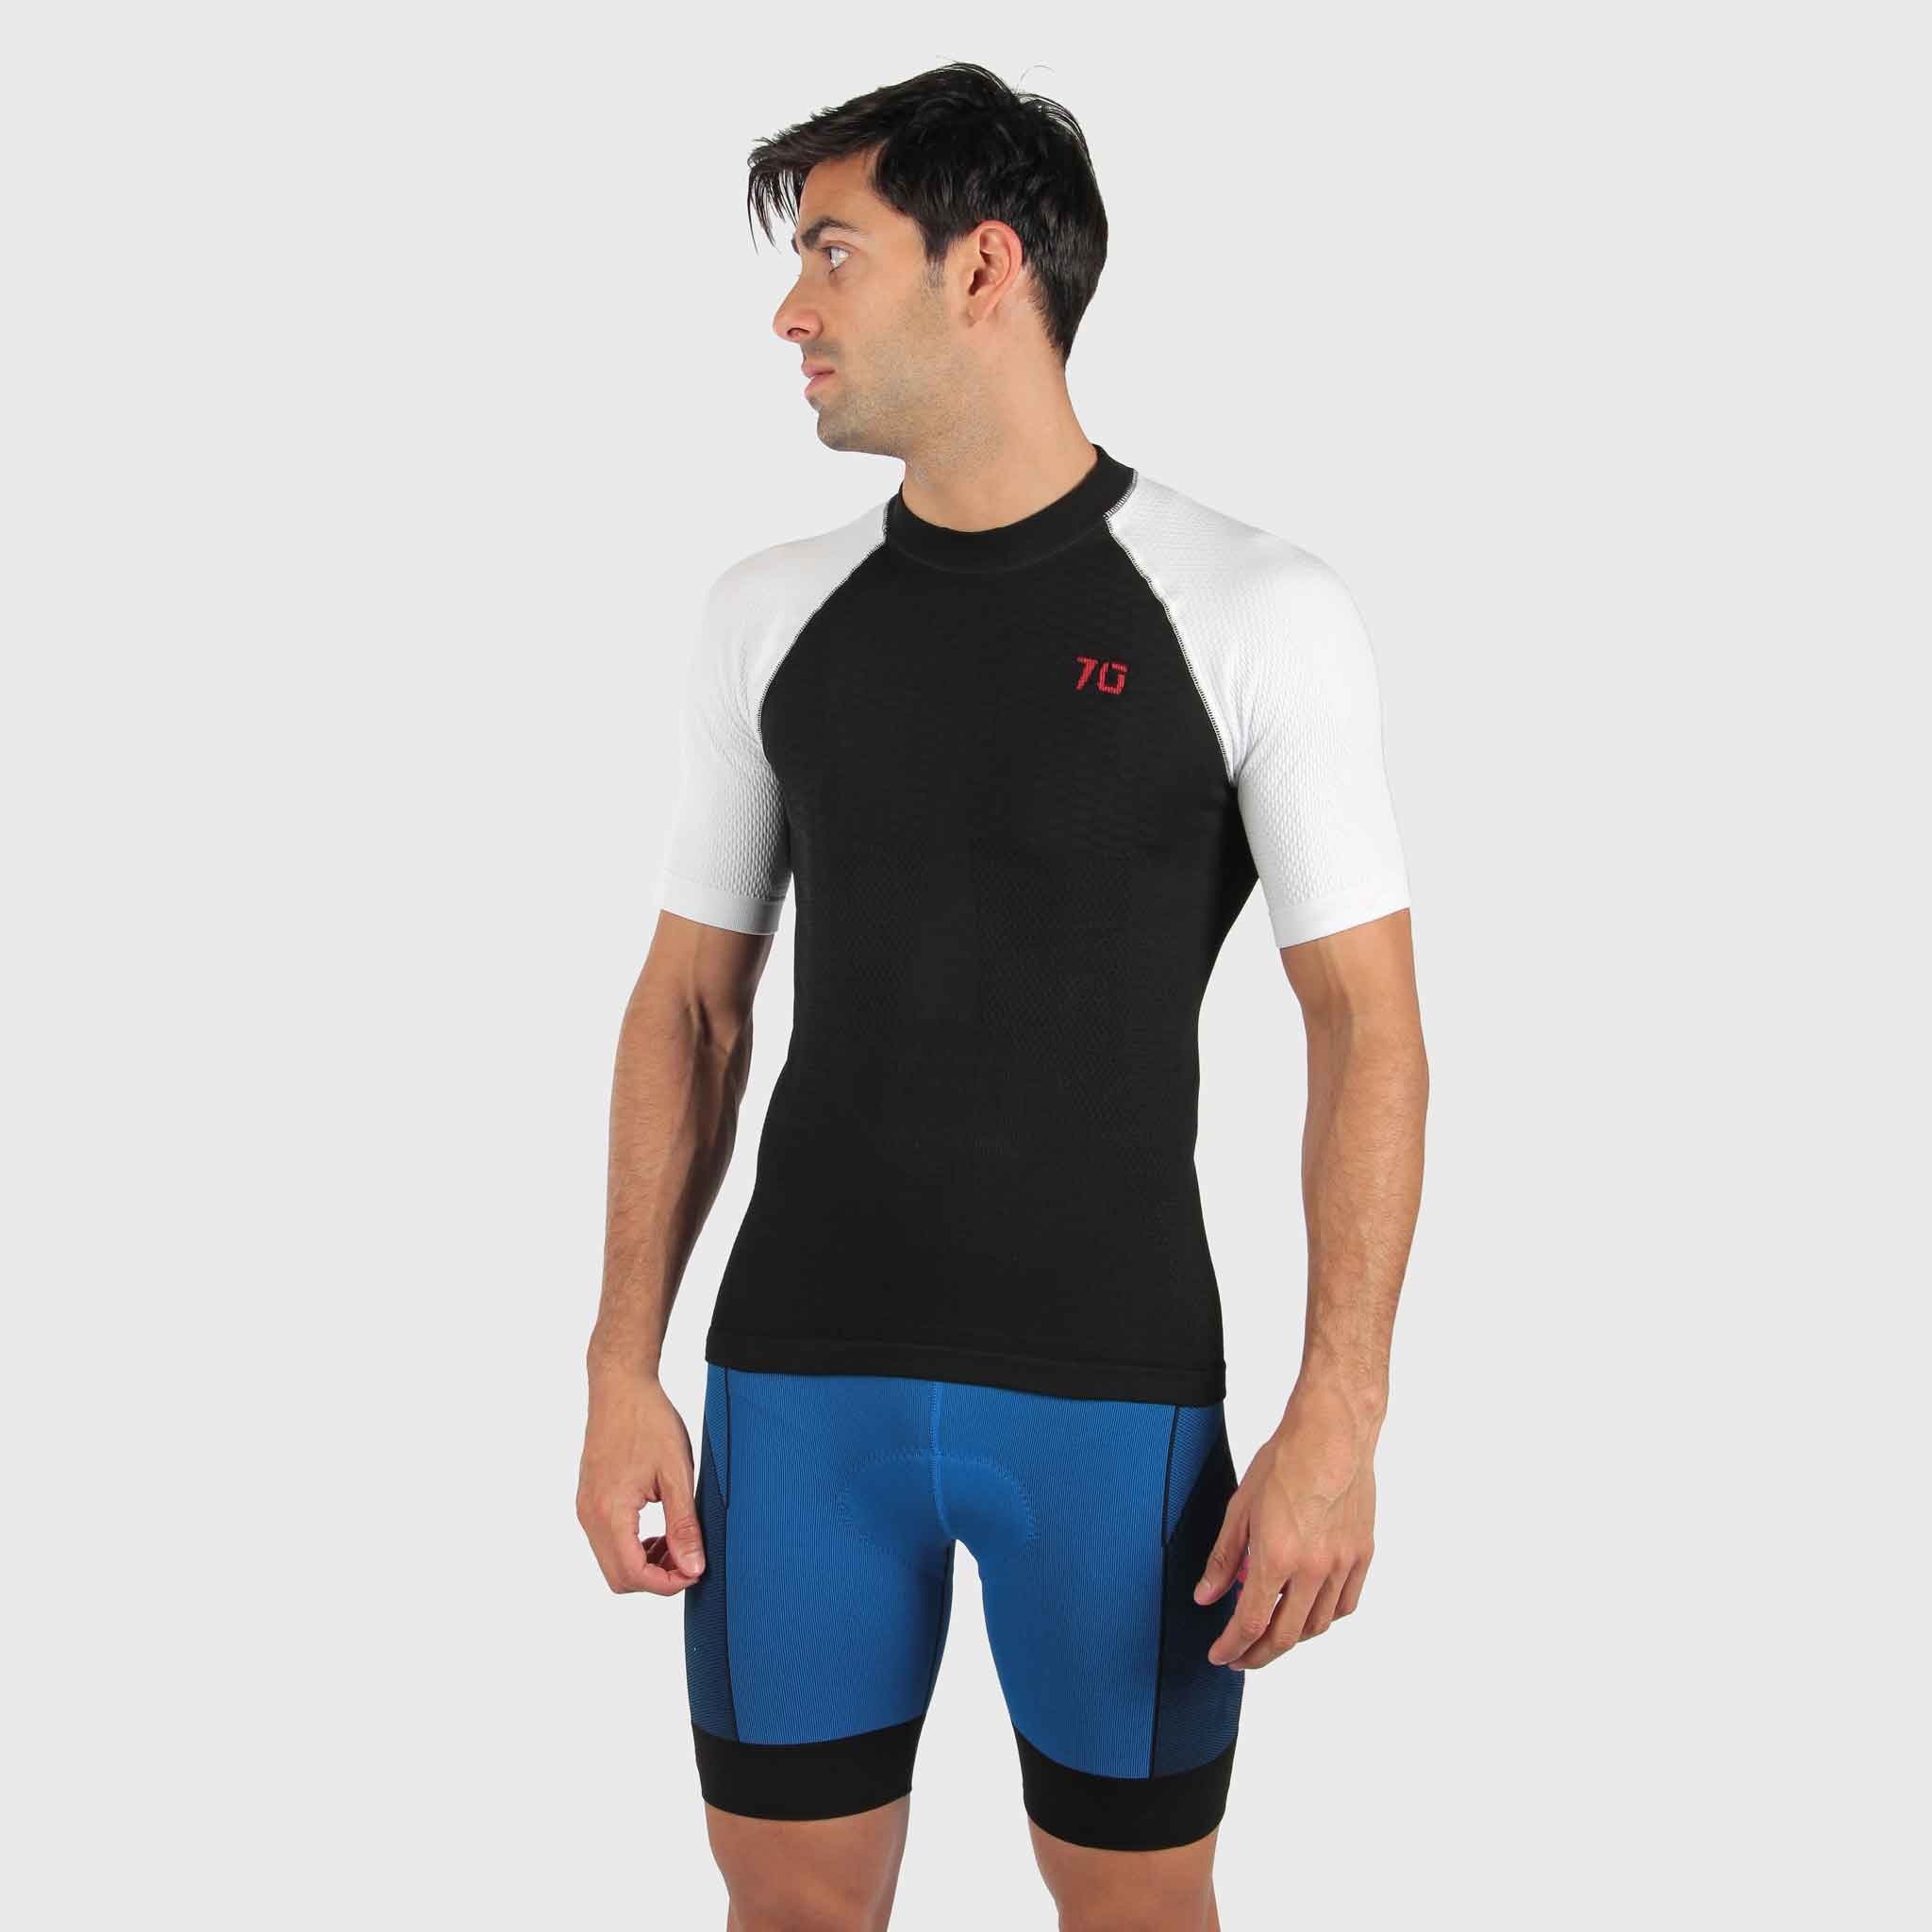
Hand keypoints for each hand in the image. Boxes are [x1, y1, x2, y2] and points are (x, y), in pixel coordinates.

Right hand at [576, 1367, 706, 1594]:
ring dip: (645, 1564)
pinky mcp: (588, 1500)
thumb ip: (683, 1525)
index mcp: (609, 1511)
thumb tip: (693, 1568)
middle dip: (656, 1579)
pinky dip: (633, 1547)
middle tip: (689, 1558)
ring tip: (677, 1543)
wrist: (620, 1386)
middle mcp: (589, 1516)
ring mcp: (585, 1508)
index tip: (696, 1569)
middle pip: (619, 1577)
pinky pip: (607, 1542)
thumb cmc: (649, 1421)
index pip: (633, 1574)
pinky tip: (658, 1530)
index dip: (667, 1583)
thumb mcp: (676, 1473)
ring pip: (611, 1562)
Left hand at [1194, 1376, 1379, 1668]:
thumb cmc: (1284, 1461)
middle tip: (1240, 1658)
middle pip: (1286, 1635)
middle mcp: (1313, 1567)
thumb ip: (1224, 1559)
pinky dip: (1324, 1617)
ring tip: (1270, 1633)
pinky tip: (1308, 1611)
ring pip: (1318, 1624)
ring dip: (1292, 1637)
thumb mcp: (1240, 1508)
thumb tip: (1205, 1596)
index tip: (1220, 1656)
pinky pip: (1345, 1604)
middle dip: (1258, 1654)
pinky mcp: (1362, 1554)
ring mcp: (1342, 1563)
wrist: (1332, 1433)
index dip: (1232, 1646)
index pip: (1251, 1622)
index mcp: (1277, 1555)